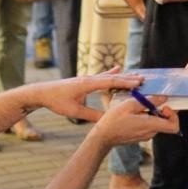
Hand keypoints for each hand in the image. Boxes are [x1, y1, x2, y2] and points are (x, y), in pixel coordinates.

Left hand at [31, 70, 147, 120]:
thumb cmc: (56, 101)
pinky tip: (118, 69)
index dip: (125, 82)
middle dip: (128, 79)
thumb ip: (91, 115)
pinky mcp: (85, 80)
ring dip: (123, 76)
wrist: (43, 92)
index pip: (110, 82)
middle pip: (112, 77)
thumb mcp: (74, 112)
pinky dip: (112, 73)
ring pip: (109, 76)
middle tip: (144, 79)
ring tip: (137, 75)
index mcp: (87, 84)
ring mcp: (87, 78)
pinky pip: (102, 76)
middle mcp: (89, 78)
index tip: (138, 83)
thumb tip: (107, 120)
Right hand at [90, 92, 180, 145]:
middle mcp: (150, 133)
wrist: (102, 137)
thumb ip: (148, 101)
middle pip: (165, 122)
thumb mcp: (130, 105)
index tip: (165, 106)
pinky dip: (145, 118)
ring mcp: (145, 136)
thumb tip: (163, 98)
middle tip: (149, 102)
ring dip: (151, 113)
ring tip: (137, 106)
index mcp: (150, 125)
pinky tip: (133, 113)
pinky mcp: (139, 136)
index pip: (174, 126)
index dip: (174, 115)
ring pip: (156, 123)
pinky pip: (148, 126)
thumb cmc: (114, 121)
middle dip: (160, 110)